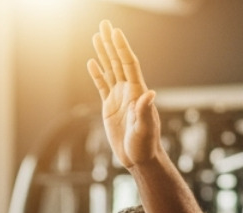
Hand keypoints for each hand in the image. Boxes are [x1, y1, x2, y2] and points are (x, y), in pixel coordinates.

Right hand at [87, 21, 161, 169]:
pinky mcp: (110, 107)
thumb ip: (145, 111)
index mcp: (137, 91)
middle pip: (118, 61)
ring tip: (96, 37)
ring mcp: (119, 97)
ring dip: (103, 53)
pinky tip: (92, 62)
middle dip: (111, 43)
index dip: (121, 47)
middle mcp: (129, 90)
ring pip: (109, 70)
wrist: (139, 157)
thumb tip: (150, 94)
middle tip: (104, 24)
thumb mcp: (145, 128)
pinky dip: (97, 74)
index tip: (115, 32)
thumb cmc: (145, 144)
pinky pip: (102, 86)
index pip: (128, 64)